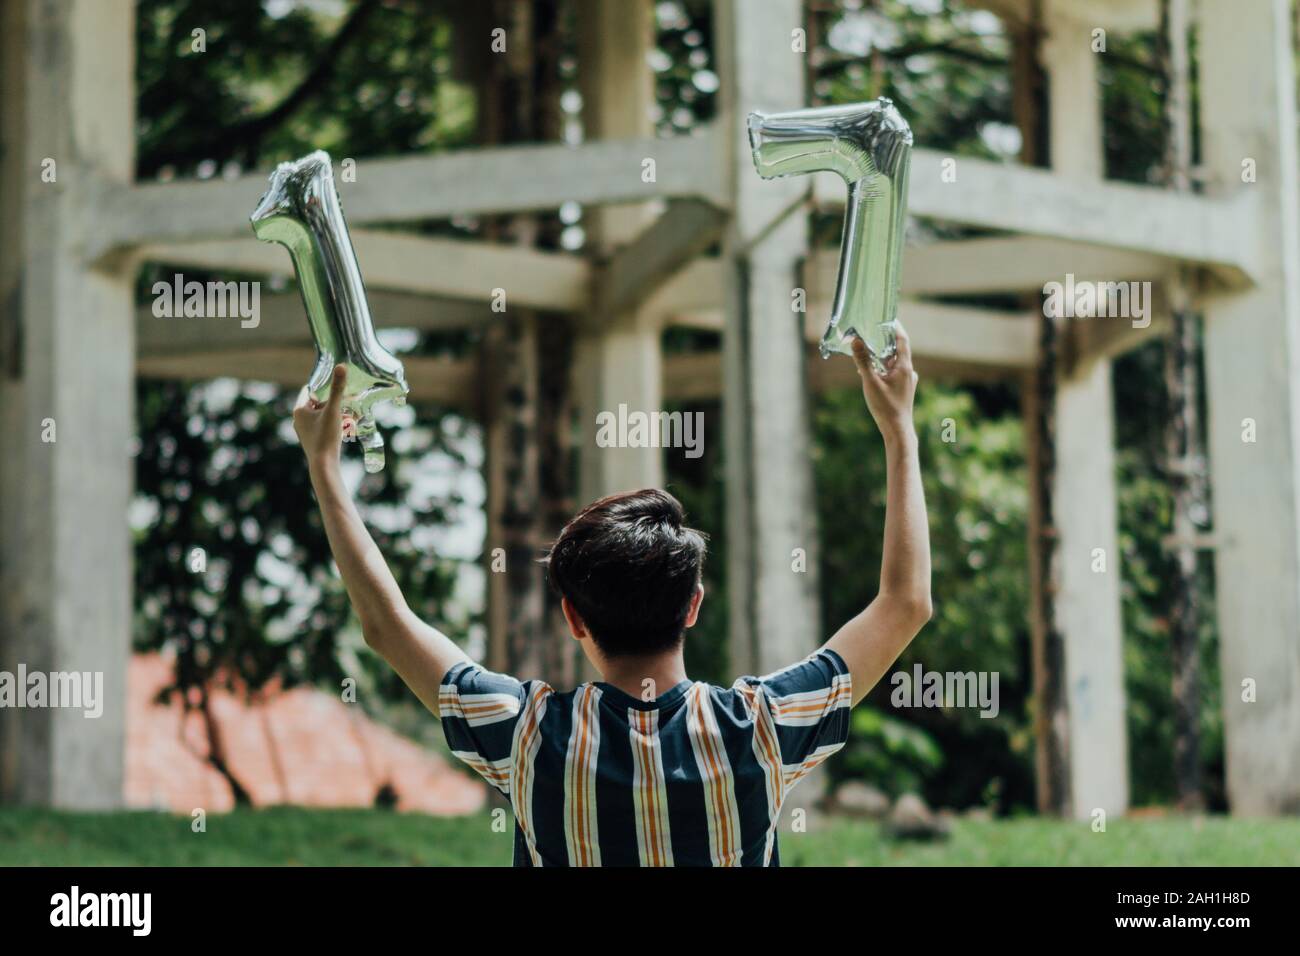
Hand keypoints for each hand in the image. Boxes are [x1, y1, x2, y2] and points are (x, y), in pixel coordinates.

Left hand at [292, 364, 352, 467]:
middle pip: (318, 403)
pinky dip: (333, 423)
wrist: (323, 464)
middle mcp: (298, 419)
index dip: (323, 386)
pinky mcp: (311, 439)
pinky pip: (322, 425)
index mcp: (299, 409)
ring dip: (335, 413)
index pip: (310, 390)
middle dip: (333, 402)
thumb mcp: (334, 410)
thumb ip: (338, 388)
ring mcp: (304, 430)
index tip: (336, 384)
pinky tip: (345, 428)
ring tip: (350, 415)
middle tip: (349, 401)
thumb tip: (341, 366)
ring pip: (321, 415)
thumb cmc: (326, 436)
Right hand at [851, 323, 917, 444]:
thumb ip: (863, 360)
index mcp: (904, 367)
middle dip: (885, 343)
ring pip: (895, 363)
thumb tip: (855, 340)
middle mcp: (909, 372)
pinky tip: (873, 374)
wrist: (897, 430)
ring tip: (869, 354)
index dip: (895, 328)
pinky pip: (894, 374)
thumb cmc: (885, 407)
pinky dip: (884, 369)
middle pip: (898, 351)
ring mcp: (908, 382)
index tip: (888, 318)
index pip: (902, 340)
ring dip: (883, 357)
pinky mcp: (904, 390)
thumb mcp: (870, 382)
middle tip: (873, 334)